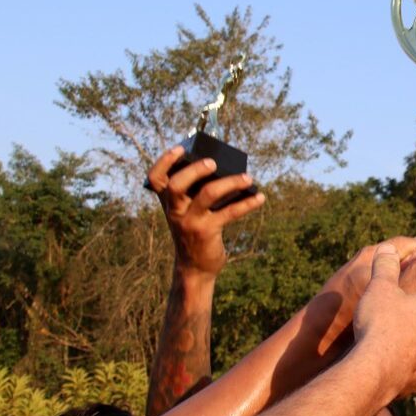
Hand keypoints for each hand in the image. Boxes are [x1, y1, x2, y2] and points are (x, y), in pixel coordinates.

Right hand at [146, 145, 264, 276]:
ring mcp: (190, 222)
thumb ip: (198, 192)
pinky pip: (230, 212)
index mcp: (168, 202)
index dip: (165, 161)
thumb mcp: (189, 212)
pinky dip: (247, 203)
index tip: (180, 148)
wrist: (195, 267)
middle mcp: (175, 210)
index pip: (156, 178)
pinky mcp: (207, 232)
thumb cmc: (195, 230)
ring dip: (231, 183)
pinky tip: (259, 198)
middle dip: (195, 170)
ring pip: (208, 194)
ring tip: (248, 178)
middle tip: (213, 162)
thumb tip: (227, 169)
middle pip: (176, 185)